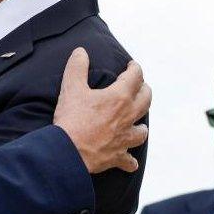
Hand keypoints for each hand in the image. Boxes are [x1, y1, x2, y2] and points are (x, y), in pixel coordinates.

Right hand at [54, 48, 150, 173]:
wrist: (67, 151)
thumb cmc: (71, 119)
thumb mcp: (71, 88)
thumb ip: (77, 67)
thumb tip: (81, 52)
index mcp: (119, 98)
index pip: (135, 77)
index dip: (135, 68)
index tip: (132, 65)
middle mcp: (127, 117)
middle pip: (146, 100)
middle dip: (144, 90)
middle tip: (139, 87)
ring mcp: (124, 138)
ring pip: (142, 131)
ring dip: (141, 125)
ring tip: (137, 122)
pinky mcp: (118, 156)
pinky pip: (130, 161)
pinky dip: (130, 160)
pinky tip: (129, 160)